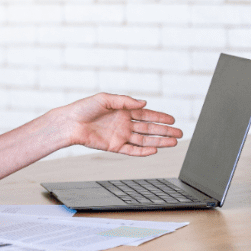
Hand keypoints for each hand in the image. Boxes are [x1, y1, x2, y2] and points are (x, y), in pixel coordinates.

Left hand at [58, 93, 182, 155]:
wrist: (70, 123)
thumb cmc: (84, 108)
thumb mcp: (105, 99)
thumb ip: (125, 101)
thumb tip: (144, 102)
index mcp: (123, 111)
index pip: (146, 115)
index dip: (160, 117)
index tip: (173, 119)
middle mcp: (124, 124)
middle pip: (149, 128)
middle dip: (165, 130)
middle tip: (180, 133)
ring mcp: (120, 136)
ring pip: (144, 140)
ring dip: (159, 141)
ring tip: (173, 142)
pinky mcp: (114, 146)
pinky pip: (132, 150)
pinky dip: (143, 151)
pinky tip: (155, 150)